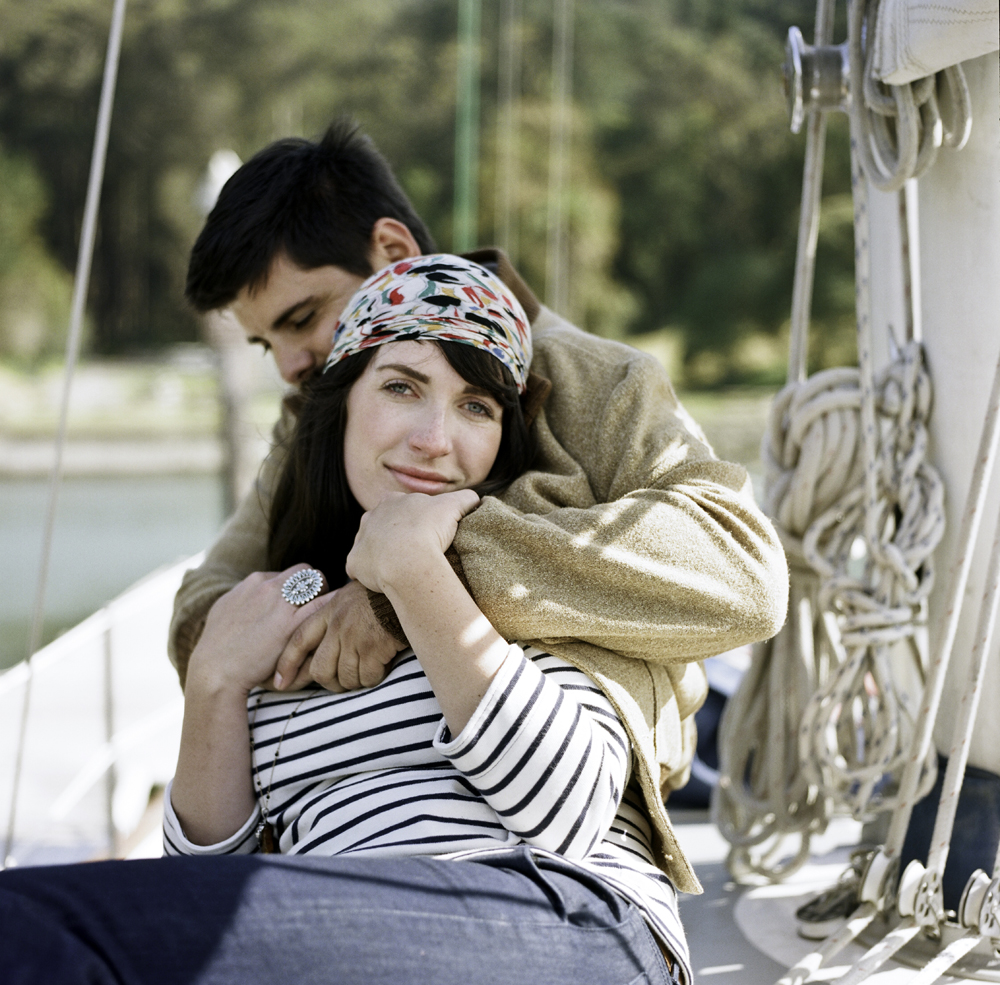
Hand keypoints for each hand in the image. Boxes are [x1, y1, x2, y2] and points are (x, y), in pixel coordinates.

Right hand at [187, 564, 329, 694]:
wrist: (215, 670)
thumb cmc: (218, 646)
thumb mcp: (226, 609)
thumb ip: (243, 598)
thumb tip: (249, 595)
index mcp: (254, 581)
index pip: (288, 573)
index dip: (298, 586)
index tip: (301, 601)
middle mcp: (268, 587)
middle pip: (305, 571)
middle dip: (315, 584)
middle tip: (318, 602)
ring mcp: (280, 604)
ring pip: (318, 582)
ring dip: (324, 593)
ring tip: (325, 610)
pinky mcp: (290, 626)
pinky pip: (322, 604)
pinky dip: (333, 604)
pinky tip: (337, 611)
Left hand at [272, 579, 404, 692]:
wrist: (411, 585)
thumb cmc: (384, 593)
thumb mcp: (352, 595)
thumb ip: (336, 612)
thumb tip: (325, 639)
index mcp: (329, 610)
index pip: (299, 640)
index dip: (287, 664)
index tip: (279, 683)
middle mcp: (338, 624)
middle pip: (320, 669)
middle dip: (329, 683)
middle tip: (342, 683)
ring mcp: (355, 636)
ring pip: (344, 678)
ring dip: (355, 681)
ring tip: (367, 671)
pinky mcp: (374, 647)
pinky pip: (367, 677)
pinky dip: (374, 677)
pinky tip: (382, 665)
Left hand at [345, 489, 480, 593]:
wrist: (409, 559)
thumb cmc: (431, 529)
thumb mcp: (455, 506)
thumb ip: (466, 499)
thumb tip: (476, 500)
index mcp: (392, 500)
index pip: (404, 508)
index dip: (417, 521)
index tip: (428, 534)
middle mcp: (371, 516)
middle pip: (383, 526)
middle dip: (396, 537)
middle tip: (415, 553)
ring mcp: (360, 539)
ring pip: (370, 546)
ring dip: (381, 555)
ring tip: (400, 568)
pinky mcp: (354, 562)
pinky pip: (360, 568)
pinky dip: (369, 575)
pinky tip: (384, 582)